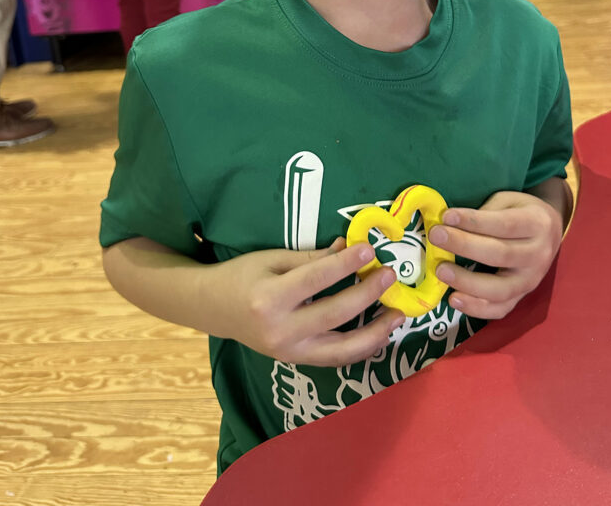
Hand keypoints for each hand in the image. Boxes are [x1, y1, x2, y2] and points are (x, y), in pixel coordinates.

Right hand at [212, 238, 403, 366]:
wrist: (213, 308)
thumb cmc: (241, 276)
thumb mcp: (271, 258)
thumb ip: (311, 258)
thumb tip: (349, 249)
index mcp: (270, 299)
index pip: (318, 279)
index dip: (346, 264)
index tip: (370, 250)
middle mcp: (281, 331)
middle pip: (335, 313)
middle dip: (368, 293)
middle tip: (390, 275)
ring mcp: (289, 352)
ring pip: (342, 349)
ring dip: (375, 333)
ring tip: (397, 315)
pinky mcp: (296, 362)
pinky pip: (335, 358)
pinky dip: (360, 348)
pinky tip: (379, 333)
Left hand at [428, 189, 564, 319]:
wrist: (549, 233)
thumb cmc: (521, 212)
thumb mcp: (508, 201)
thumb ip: (486, 211)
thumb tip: (450, 223)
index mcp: (537, 223)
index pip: (504, 224)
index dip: (474, 221)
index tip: (447, 216)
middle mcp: (538, 255)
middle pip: (500, 254)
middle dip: (464, 246)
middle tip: (436, 236)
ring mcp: (531, 280)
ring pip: (500, 288)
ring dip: (467, 282)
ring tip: (441, 270)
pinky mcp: (522, 297)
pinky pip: (500, 309)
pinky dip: (476, 308)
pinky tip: (454, 298)